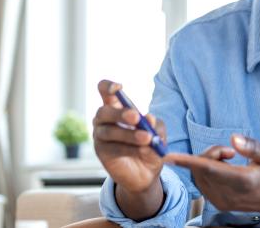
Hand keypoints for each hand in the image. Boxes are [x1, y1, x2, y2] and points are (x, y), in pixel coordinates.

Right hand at [93, 79, 166, 193]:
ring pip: (110, 131)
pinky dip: (128, 148)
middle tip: (136, 117)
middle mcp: (104, 119)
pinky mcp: (101, 152)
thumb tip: (148, 119)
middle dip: (120, 113)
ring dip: (129, 134)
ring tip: (146, 138)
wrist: (146, 174)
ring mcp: (100, 135)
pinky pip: (112, 148)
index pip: (105, 91)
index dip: (108, 87)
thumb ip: (154, 125)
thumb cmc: (150, 146)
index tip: (118, 88)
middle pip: (105, 111)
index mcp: (117, 107)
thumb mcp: (158, 133)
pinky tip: (142, 150)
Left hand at [165, 134, 259, 213]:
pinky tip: (224, 168)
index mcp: (244, 181)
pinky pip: (202, 182)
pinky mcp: (219, 204)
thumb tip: (233, 139)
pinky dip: (206, 171)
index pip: (210, 169)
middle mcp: (230, 195)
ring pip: (199, 176)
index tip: (169, 156)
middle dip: (209, 153)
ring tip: (230, 158)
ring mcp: (223, 202)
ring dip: (207, 162)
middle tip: (230, 151)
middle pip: (202, 169)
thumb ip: (252, 146)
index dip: (189, 161)